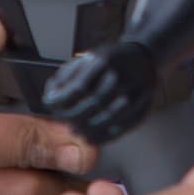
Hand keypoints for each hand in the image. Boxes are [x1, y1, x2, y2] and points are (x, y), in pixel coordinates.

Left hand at [43, 38, 157, 143]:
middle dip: (71, 116)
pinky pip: (119, 129)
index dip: (61, 100)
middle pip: (90, 106)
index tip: (53, 105)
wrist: (142, 58)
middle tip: (64, 119)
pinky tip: (92, 134)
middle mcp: (120, 76)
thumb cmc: (110, 61)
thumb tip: (51, 96)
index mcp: (103, 61)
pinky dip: (101, 136)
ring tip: (77, 128)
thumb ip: (66, 76)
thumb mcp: (86, 58)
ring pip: (104, 120)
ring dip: (85, 129)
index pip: (77, 87)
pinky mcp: (141, 108)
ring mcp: (133, 93)